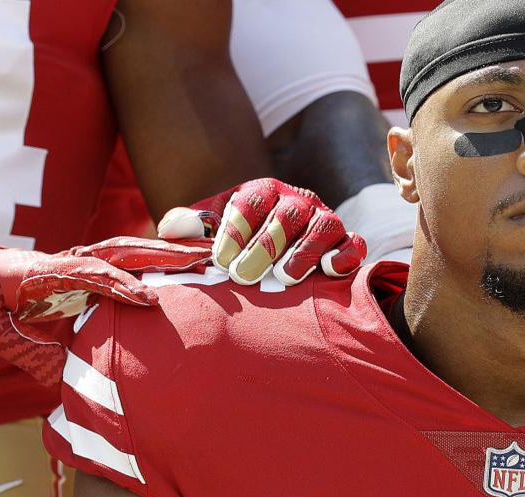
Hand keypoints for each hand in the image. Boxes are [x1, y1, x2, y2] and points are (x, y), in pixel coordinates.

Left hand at [0, 233, 209, 384]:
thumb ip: (28, 352)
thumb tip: (67, 383)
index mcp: (38, 273)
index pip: (87, 275)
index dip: (118, 289)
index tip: (150, 304)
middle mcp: (61, 263)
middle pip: (119, 252)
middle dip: (163, 255)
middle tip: (206, 257)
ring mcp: (71, 264)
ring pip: (124, 253)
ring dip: (165, 254)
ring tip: (207, 256)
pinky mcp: (75, 274)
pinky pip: (118, 265)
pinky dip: (151, 264)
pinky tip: (180, 270)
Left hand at [158, 177, 365, 285]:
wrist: (269, 252)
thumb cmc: (238, 242)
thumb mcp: (211, 229)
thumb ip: (190, 226)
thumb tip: (170, 229)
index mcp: (263, 191)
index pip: (251, 202)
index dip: (236, 229)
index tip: (219, 258)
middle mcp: (297, 201)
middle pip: (286, 216)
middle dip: (264, 247)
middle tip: (243, 276)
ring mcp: (325, 220)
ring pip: (323, 227)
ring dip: (304, 253)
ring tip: (284, 278)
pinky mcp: (346, 242)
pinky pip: (354, 244)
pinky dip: (346, 256)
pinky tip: (329, 272)